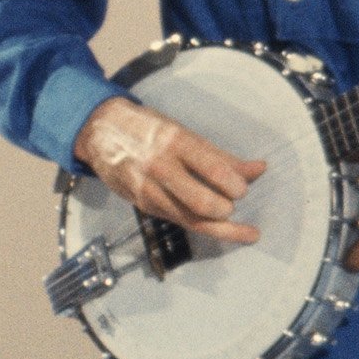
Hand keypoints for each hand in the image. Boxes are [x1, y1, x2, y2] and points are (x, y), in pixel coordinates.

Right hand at [78, 96, 265, 244]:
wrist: (100, 132)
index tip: (243, 187)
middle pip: (204, 203)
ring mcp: (149, 190)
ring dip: (221, 227)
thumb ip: (220, 155)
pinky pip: (179, 220)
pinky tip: (213, 223)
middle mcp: (161, 167)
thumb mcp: (182, 132)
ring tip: (240, 229)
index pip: (215, 170)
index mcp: (175, 142)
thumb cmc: (146, 129)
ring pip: (192, 220)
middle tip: (233, 203)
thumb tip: (258, 169)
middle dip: (227, 209)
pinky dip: (201, 224)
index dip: (237, 185)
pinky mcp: (143, 205)